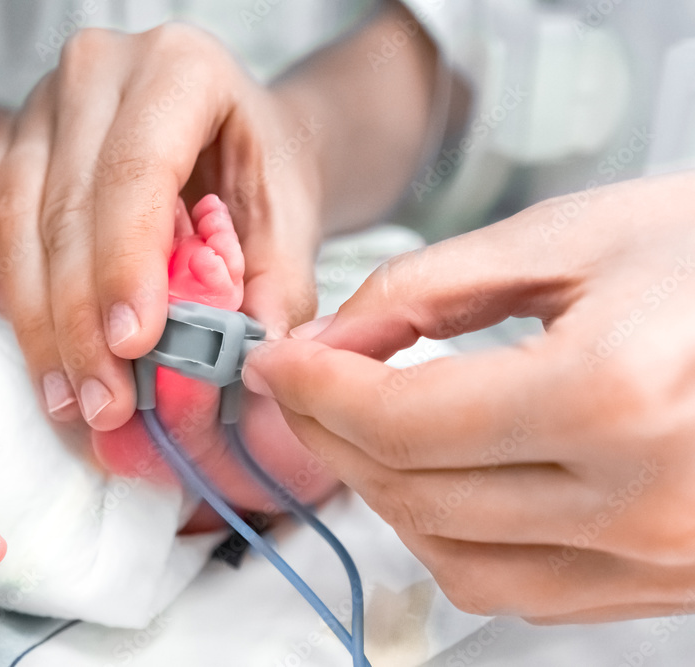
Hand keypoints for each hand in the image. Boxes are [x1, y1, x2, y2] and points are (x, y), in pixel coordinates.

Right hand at [0, 24, 322, 430]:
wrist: (233, 138)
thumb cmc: (258, 170)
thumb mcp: (289, 218)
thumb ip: (274, 285)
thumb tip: (244, 360)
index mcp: (179, 69)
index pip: (135, 170)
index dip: (126, 264)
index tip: (132, 345)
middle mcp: (95, 74)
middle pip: (64, 208)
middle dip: (80, 322)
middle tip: (103, 404)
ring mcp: (36, 107)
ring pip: (11, 221)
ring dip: (36, 323)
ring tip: (70, 398)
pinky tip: (19, 327)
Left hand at [242, 172, 694, 622]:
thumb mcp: (569, 238)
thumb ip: (428, 290)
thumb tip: (332, 342)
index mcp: (616, 395)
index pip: (404, 420)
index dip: (316, 390)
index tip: (276, 361)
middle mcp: (640, 498)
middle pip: (416, 491)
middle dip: (331, 434)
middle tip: (298, 383)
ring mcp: (657, 555)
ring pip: (453, 556)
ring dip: (380, 490)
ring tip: (354, 425)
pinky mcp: (661, 580)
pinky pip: (514, 587)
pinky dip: (446, 535)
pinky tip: (430, 477)